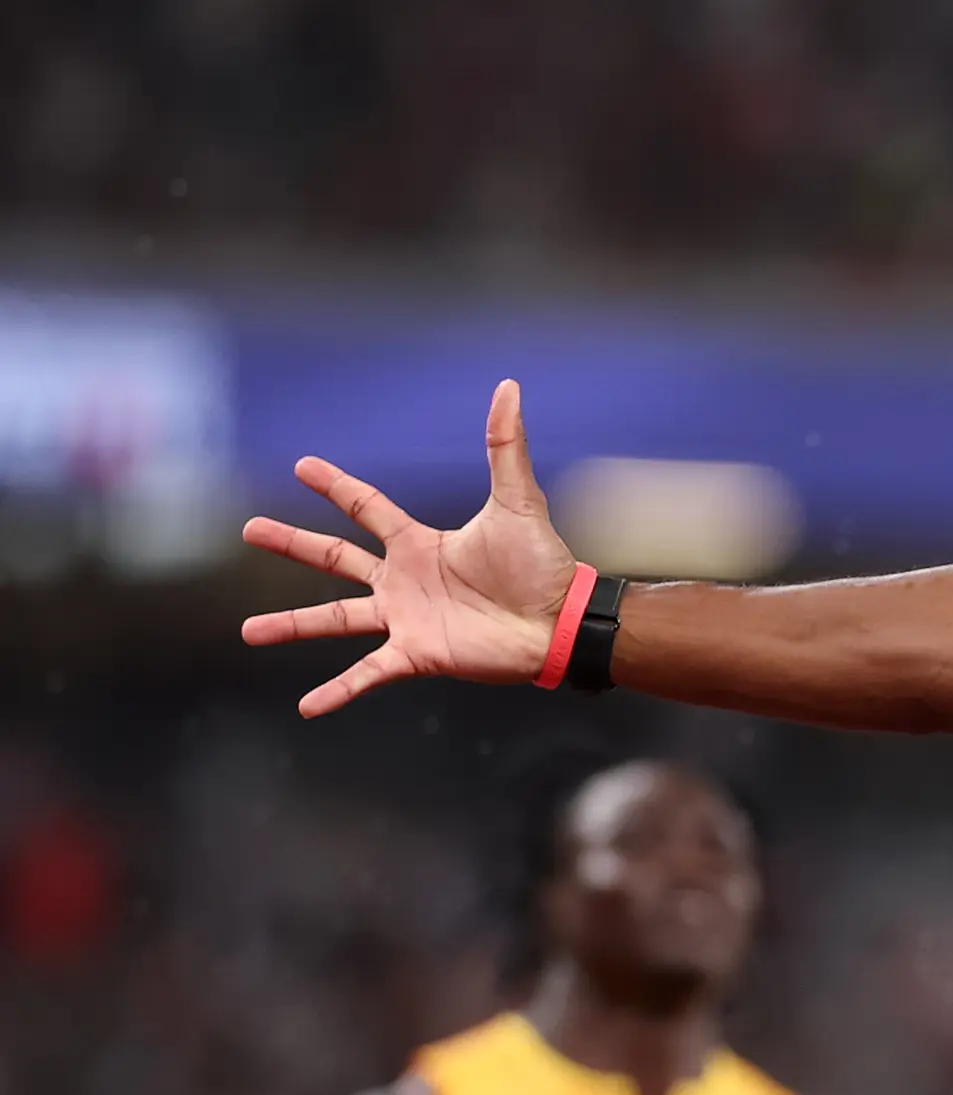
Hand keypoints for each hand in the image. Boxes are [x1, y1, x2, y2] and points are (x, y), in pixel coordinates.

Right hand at [240, 380, 579, 716]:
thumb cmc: (542, 565)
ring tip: (249, 631)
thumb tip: (510, 388)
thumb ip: (505, 447)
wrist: (561, 622)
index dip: (335, 486)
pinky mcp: (416, 653)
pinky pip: (367, 673)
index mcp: (419, 543)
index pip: (366, 507)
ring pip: (334, 619)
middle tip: (248, 529)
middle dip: (291, 544)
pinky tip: (307, 706)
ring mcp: (405, 618)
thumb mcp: (517, 501)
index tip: (303, 465)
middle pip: (333, 558)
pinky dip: (338, 691)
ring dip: (291, 625)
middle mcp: (403, 580)